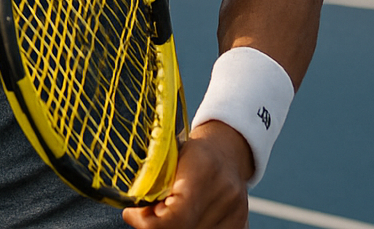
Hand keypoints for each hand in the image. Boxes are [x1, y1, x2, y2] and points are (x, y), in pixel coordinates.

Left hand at [122, 122, 250, 228]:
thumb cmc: (192, 152)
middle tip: (149, 210)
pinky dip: (189, 228)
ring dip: (174, 227)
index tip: (133, 213)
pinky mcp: (241, 226)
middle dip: (159, 225)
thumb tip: (135, 212)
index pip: (175, 218)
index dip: (149, 222)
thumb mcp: (166, 155)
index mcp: (204, 171)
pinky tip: (186, 217)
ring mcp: (236, 215)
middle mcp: (226, 196)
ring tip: (168, 210)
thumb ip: (152, 181)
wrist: (228, 151)